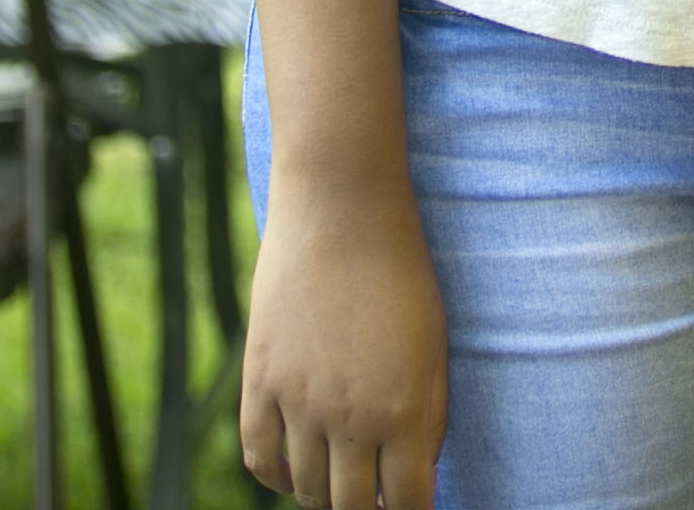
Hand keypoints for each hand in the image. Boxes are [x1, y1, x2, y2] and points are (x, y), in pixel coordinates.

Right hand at [240, 176, 448, 507]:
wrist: (342, 214)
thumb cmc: (404, 274)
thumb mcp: (434, 347)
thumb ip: (429, 415)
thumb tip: (416, 472)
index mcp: (405, 410)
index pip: (407, 503)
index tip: (408, 509)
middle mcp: (350, 417)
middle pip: (350, 507)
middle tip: (374, 502)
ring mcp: (298, 403)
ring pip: (305, 489)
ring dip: (324, 497)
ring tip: (340, 485)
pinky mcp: (259, 382)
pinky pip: (258, 458)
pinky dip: (277, 477)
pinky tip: (295, 472)